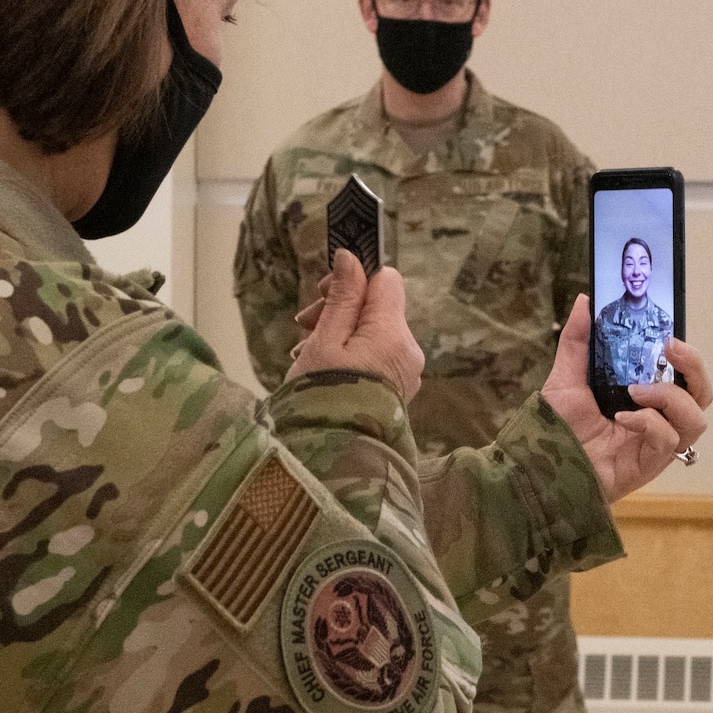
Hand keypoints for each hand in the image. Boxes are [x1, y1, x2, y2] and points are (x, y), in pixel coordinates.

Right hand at [284, 250, 424, 401]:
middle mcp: (408, 350)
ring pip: (375, 332)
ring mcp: (405, 373)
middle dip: (341, 307)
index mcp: (392, 333)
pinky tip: (322, 367)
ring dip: (341, 331)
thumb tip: (352, 257)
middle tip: (304, 323)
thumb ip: (343, 297)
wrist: (331, 455)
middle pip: (378, 307)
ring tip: (305, 349)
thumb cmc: (322, 396)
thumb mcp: (325, 340)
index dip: (355, 278)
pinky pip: (377, 357)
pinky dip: (351, 354)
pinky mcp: (396, 390)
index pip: (387, 280)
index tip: (323, 292)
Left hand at [541, 295, 711, 502]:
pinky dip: (650, 423)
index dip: (687, 354)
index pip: (684, 373)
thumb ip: (577, 341)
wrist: (542, 467)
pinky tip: (623, 418)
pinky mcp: (651, 464)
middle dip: (694, 367)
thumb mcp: (565, 377)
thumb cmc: (558, 427)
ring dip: (670, 397)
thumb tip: (585, 300)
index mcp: (646, 396)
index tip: (669, 335)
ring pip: (696, 418)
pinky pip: (668, 439)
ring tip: (635, 391)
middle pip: (702, 393)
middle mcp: (659, 418)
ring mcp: (657, 443)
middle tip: (669, 349)